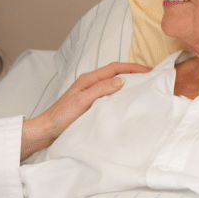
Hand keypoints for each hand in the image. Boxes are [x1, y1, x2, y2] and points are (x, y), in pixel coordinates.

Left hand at [20, 62, 150, 159]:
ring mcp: (90, 93)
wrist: (47, 130)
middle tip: (150, 77)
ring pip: (113, 83)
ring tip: (143, 86)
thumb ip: (100, 90)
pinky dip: (120, 94)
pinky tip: (126, 100)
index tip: (149, 70)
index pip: (114, 68)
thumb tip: (121, 80)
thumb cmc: (61, 116)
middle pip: (115, 73)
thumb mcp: (82, 101)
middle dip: (133, 73)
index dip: (132, 68)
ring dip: (128, 83)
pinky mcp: (90, 103)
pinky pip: (109, 94)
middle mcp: (90, 83)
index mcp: (88, 79)